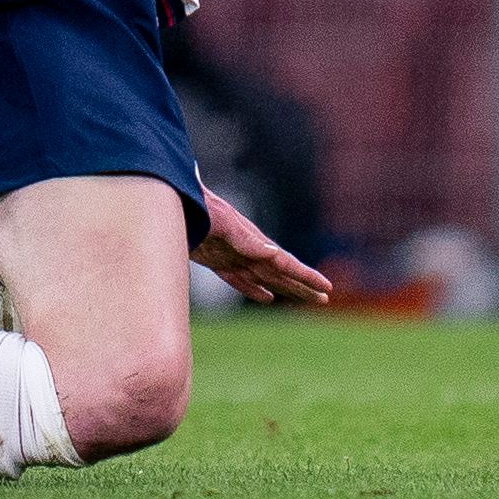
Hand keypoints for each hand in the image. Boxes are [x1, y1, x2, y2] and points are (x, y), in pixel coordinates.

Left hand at [192, 187, 332, 304]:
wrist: (172, 199)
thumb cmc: (198, 207)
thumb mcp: (224, 223)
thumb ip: (247, 240)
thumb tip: (275, 254)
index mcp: (253, 241)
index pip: (285, 263)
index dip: (306, 276)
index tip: (326, 288)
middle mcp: (246, 249)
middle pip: (280, 273)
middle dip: (301, 286)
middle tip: (324, 299)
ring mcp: (231, 254)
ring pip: (263, 277)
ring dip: (283, 289)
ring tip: (304, 298)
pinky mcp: (214, 258)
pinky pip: (238, 279)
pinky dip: (252, 289)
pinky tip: (267, 298)